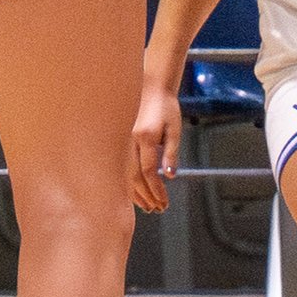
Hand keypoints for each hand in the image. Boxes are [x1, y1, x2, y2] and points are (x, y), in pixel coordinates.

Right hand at [130, 76, 182, 209]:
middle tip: (158, 209)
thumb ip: (172, 152)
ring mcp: (123, 141)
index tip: (164, 201)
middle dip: (147, 195)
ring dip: (137, 193)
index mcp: (145, 137)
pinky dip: (129, 183)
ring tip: (149, 207)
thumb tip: (170, 175)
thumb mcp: (175, 128)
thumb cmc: (166, 107)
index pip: (148, 170)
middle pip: (134, 176)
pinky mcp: (121, 142)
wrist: (151, 87)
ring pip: (126, 174)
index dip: (156, 189)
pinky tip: (136, 193)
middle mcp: (130, 141)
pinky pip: (123, 167)